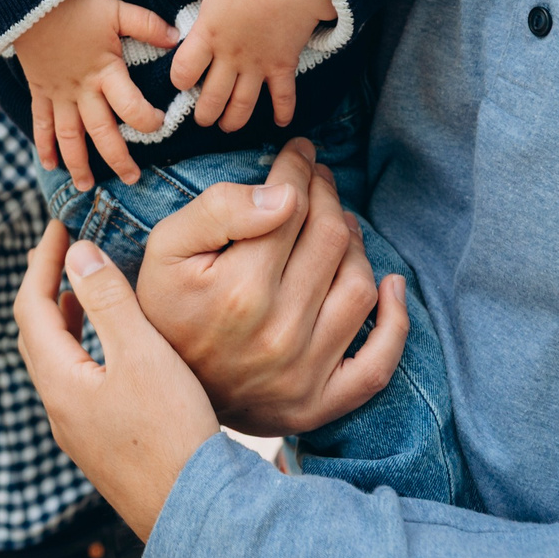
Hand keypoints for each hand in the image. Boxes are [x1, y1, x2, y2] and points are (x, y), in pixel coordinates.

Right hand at [14, 0, 177, 188]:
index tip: (159, 124)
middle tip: (132, 179)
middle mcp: (82, 91)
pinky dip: (43, 146)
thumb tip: (177, 39)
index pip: (130, 106)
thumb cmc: (76, 5)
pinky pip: (41, 124)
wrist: (29, 2)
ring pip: (68, 137)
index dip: (147, 119)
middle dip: (117, 158)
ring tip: (86, 186)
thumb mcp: (116, 10)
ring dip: (77, 164)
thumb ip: (146, 25)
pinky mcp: (40, 92)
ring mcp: (58, 95)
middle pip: (101, 133)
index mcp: (105, 72)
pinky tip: (49, 164)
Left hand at [15, 222, 220, 539]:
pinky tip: (116, 343)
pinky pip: (79, 379)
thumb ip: (108, 300)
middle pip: (38, 333)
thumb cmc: (171, 434)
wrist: (196, 514)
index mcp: (59, 382)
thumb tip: (77, 252)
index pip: (31, 306)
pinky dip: (87, 345)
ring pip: (58, 359)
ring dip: (67, 316)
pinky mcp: (102, 442)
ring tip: (86, 285)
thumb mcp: (142, 355)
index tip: (60, 224)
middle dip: (49, 284)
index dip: (41, 260)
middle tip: (66, 247)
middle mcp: (59, 408)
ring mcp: (79, 430)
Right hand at [135, 138, 404, 435]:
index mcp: (239, 290)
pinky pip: (378, 363)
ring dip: (356, 245)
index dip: (299, 169)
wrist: (163, 391)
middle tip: (318, 180)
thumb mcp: (166, 248)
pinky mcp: (319, 405)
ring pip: (360, 286)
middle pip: (332, 239)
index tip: (300, 153)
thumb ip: (220, 210)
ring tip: (337, 225)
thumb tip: (285, 196)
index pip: (293, 207)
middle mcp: (278, 332)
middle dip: (327, 196)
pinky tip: (391, 286)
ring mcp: (303, 373)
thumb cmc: (165, 308)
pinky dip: (395, 323)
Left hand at [167, 0, 334, 134]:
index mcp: (208, 34)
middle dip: (204, 114)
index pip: (184, 71)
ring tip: (227, 127)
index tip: (181, 81)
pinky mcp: (283, 66)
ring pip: (242, 105)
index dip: (179, 80)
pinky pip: (284, 96)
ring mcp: (258, 65)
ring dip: (233, 121)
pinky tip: (280, 123)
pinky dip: (283, 112)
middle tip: (202, 119)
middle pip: (211, 98)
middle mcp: (230, 56)